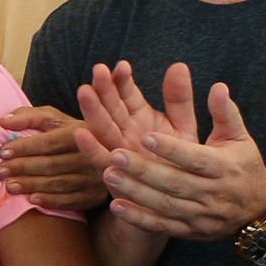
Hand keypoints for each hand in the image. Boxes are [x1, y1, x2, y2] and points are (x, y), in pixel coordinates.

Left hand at [0, 105, 105, 211]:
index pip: (50, 142)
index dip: (25, 147)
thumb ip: (30, 116)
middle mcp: (93, 154)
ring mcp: (96, 177)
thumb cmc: (68, 133)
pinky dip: (51, 201)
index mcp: (83, 131)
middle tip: (0, 171)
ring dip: (32, 185)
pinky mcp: (95, 196)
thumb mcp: (54, 119)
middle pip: (53, 164)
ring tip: (9, 186)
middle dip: (23, 168)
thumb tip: (3, 121)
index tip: (3, 151)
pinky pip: (71, 201)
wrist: (100, 152)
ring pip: (60, 183)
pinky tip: (32, 200)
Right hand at [70, 60, 198, 171]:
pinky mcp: (114, 173)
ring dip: (91, 111)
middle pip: (111, 106)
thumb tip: (178, 65)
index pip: (127, 93)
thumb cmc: (182, 163)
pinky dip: (90, 147)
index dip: (123, 80)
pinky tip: (81, 133)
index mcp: (140, 116)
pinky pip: (100, 160)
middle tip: (99, 70)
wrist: (180, 201)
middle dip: (104, 88)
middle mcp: (124, 131)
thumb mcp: (184, 126)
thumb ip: (180, 99)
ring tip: (84, 91)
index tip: (122, 66)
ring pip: (101, 128)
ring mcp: (116, 151)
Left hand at [100, 80, 265, 241]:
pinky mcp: (190, 231)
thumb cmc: (242, 165)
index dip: (171, 149)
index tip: (145, 136)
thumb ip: (225, 113)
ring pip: (165, 205)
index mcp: (224, 168)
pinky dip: (139, 218)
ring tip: (108, 175)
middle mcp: (213, 194)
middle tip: (115, 155)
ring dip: (135, 192)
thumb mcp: (239, 138)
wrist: (258, 209)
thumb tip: (218, 86)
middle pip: (175, 183)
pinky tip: (116, 207)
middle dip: (143, 170)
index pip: (195, 159)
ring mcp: (201, 215)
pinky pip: (162, 226)